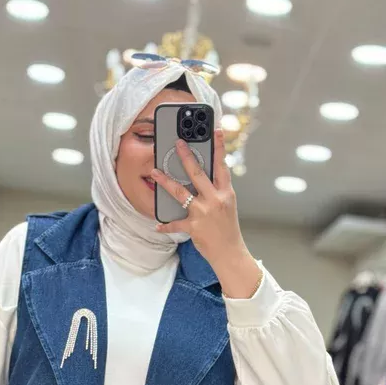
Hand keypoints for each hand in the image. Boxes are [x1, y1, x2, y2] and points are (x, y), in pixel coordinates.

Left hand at [152, 130, 260, 297]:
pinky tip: (157, 224)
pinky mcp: (194, 227)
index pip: (222, 166)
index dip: (219, 148)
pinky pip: (175, 223)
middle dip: (186, 156)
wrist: (230, 254)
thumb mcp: (227, 207)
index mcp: (226, 193)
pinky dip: (165, 225)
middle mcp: (215, 200)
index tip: (217, 130)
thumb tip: (202, 180)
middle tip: (177, 143)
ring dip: (166, 182)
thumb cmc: (227, 230)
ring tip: (154, 172)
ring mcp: (204, 213)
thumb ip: (216, 192)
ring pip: (181, 193)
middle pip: (198, 173)